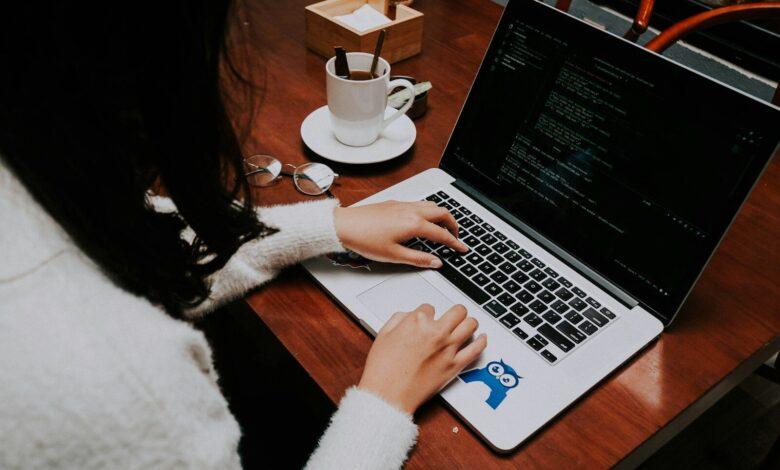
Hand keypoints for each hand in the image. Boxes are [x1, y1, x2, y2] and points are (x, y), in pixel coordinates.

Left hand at [333, 200, 468, 268]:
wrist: (344, 225)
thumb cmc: (364, 240)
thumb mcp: (394, 256)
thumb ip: (418, 259)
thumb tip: (435, 262)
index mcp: (414, 224)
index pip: (442, 234)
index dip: (455, 243)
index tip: (462, 248)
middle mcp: (411, 210)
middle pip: (442, 213)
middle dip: (453, 225)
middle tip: (455, 237)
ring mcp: (402, 204)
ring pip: (431, 205)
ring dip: (441, 216)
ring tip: (442, 228)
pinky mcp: (394, 203)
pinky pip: (419, 204)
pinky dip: (428, 211)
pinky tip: (422, 221)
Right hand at [358, 304, 486, 413]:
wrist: (388, 395)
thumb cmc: (383, 369)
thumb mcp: (383, 335)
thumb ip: (398, 319)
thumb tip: (408, 316)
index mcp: (417, 322)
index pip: (430, 307)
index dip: (427, 314)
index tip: (426, 320)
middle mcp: (436, 332)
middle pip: (457, 311)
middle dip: (454, 312)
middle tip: (453, 316)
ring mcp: (448, 349)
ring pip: (470, 324)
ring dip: (469, 322)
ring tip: (467, 324)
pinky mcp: (455, 366)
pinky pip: (476, 349)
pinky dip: (481, 341)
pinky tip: (481, 338)